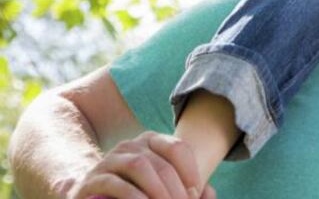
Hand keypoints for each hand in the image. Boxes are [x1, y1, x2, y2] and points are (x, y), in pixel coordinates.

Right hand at [68, 131, 215, 198]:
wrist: (95, 197)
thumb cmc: (139, 193)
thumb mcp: (163, 188)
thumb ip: (188, 189)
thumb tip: (209, 192)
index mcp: (151, 141)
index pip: (178, 148)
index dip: (191, 172)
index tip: (196, 194)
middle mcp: (130, 145)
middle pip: (161, 162)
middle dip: (176, 189)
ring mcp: (110, 159)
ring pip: (140, 165)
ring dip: (158, 190)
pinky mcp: (93, 179)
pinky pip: (115, 183)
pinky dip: (133, 196)